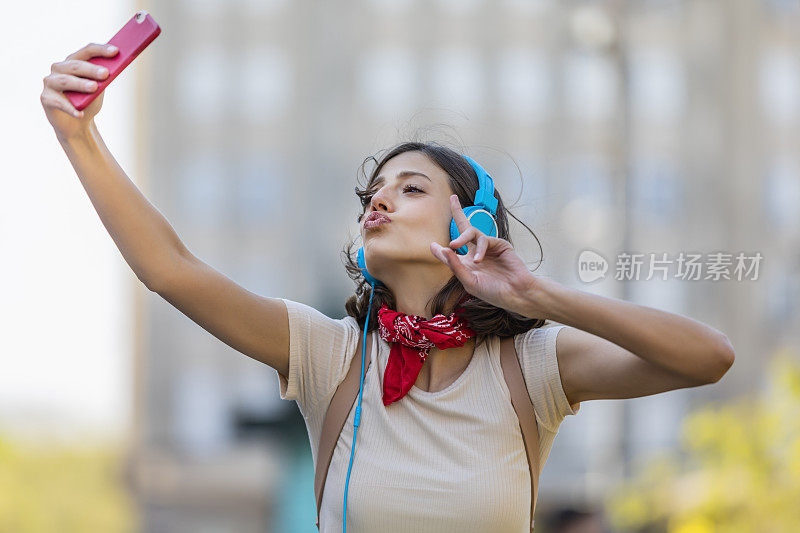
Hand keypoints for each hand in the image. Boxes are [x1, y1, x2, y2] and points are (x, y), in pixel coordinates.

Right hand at [41, 42, 118, 140]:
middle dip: (91, 69)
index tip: (116, 51)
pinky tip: (80, 113)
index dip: (101, 50)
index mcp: (73, 62)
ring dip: (80, 83)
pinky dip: (70, 108)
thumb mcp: (99, 90)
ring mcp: (50, 82)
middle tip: (106, 73)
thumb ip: (102, 80)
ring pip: (66, 80)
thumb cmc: (88, 102)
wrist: (76, 124)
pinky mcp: (46, 98)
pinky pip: (59, 102)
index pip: (86, 51)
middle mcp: (59, 68)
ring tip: (94, 87)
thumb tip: (111, 70)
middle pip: (75, 65)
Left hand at [430, 194, 543, 316]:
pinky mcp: (499, 244)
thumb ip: (456, 266)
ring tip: (453, 244)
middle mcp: (476, 252)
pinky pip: (484, 240)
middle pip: (465, 229)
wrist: (515, 293)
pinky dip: (480, 249)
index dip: (440, 250)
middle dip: (458, 212)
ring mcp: (488, 247)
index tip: (432, 246)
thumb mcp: (469, 281)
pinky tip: (478, 260)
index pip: (451, 253)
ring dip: (460, 237)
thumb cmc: (492, 291)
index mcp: (467, 264)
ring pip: (471, 232)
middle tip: (453, 198)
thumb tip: (444, 248)